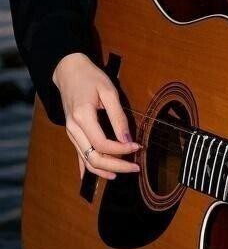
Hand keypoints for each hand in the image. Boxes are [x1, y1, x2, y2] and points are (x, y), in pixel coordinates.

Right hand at [52, 52, 140, 180]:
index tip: (137, 146)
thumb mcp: (108, 91)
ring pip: (86, 160)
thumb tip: (128, 139)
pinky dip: (89, 168)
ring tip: (124, 171)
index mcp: (82, 117)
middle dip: (116, 166)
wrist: (69, 70)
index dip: (121, 150)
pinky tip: (98, 177)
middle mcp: (73, 129)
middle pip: (94, 158)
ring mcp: (70, 133)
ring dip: (105, 170)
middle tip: (135, 167)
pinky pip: (79, 156)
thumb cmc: (90, 77)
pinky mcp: (72, 134)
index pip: (102, 144)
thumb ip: (118, 116)